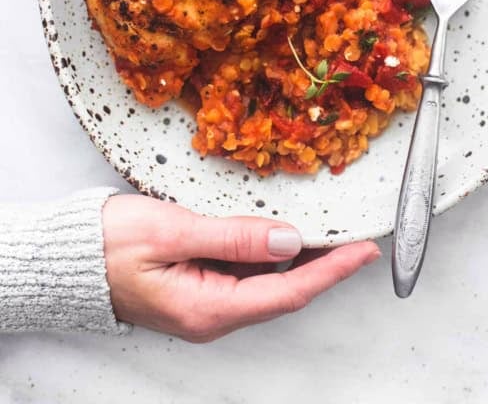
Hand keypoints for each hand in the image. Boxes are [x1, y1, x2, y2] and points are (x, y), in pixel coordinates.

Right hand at [103, 194, 379, 341]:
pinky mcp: (198, 288)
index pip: (288, 292)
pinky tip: (285, 236)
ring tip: (333, 234)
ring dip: (302, 260)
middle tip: (357, 239)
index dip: (331, 270)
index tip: (363, 251)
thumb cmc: (109, 245)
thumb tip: (288, 239)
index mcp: (209, 308)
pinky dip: (273, 256)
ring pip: (268, 285)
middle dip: (324, 266)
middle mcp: (212, 315)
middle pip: (284, 293)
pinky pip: (247, 276)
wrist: (66, 259)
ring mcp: (205, 304)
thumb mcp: (173, 231)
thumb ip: (234, 237)